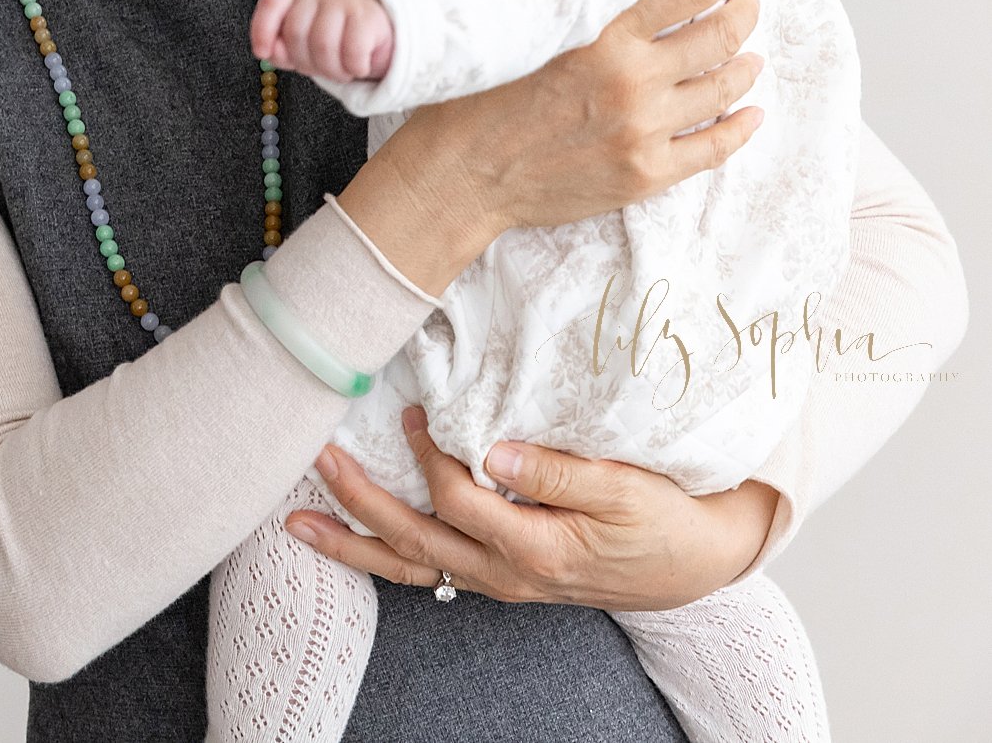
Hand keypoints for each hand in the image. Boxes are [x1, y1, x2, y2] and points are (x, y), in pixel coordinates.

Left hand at [251, 0, 392, 81]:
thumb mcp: (302, 41)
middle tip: (321, 69)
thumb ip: (280, 46)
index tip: (262, 53)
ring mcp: (343, 0)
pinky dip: (354, 68)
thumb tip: (269, 52)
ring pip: (323, 45)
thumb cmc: (333, 35)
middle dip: (305, 63)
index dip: (261, 30)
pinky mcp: (368, 15)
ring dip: (331, 71)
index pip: (270, 5)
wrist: (379, 25)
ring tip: (340, 71)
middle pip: (296, 34)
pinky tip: (358, 66)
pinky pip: (352, 51)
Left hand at [288, 405, 779, 610]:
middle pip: (415, 540)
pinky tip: (347, 539)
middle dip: (357, 502)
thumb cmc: (664, 518)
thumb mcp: (624, 488)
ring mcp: (497, 580)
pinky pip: (426, 570)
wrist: (695, 562)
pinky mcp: (496, 574)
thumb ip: (556, 471)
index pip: (459, 499)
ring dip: (351, 543)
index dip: (431, 455)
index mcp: (537, 549)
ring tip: (296, 522)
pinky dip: (381, 555)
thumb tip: (490, 451)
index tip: (416, 412)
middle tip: (314, 459)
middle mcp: (506, 573)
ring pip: (411, 566)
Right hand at [335, 0, 766, 294]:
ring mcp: (644, 131)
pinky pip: (716, 148)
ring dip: (746, 66)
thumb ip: (579, 13)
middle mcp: (632, 81)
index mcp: (602, 38)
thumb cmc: (478, 101)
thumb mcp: (524, 36)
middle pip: (719, 36)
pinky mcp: (646, 173)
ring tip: (750, 55)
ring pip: (724, 89)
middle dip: (743, 13)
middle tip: (748, 3)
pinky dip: (743, 127)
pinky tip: (752, 114)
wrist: (460, 176)